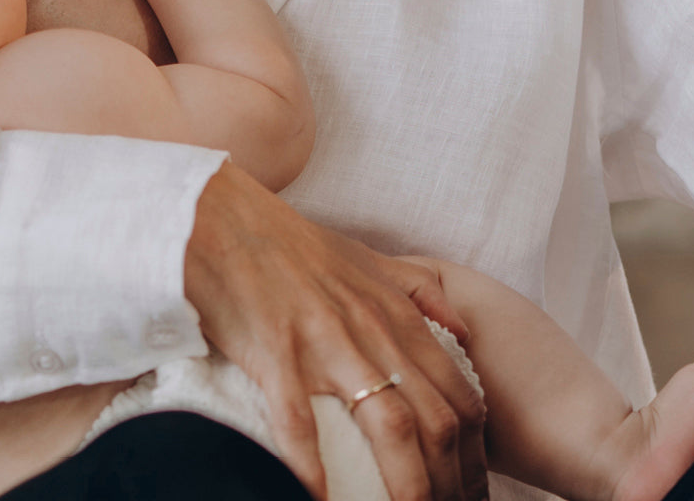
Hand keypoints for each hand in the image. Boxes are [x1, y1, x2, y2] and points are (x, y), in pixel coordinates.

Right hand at [186, 162, 488, 500]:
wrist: (219, 220)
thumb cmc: (288, 242)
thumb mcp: (366, 258)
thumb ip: (418, 292)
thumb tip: (461, 328)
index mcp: (396, 315)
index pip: (459, 397)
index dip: (473, 454)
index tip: (470, 490)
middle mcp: (373, 333)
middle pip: (434, 423)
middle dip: (449, 482)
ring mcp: (326, 345)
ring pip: (386, 427)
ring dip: (403, 485)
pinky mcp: (276, 354)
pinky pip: (301, 423)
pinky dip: (312, 468)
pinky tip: (318, 499)